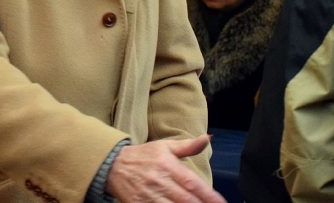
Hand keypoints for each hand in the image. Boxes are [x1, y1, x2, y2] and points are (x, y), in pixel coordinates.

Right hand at [106, 134, 225, 202]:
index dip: (209, 195)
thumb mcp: (164, 146)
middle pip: (186, 199)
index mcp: (168, 166)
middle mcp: (160, 181)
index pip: (192, 183)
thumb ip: (188, 146)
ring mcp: (149, 196)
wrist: (113, 165)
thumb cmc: (143, 156)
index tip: (221, 202)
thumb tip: (207, 138)